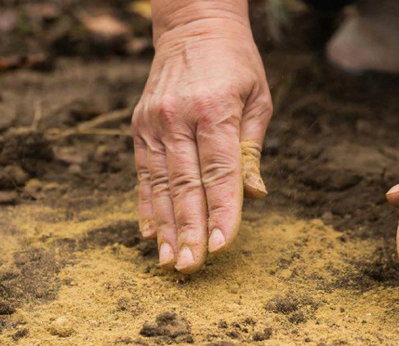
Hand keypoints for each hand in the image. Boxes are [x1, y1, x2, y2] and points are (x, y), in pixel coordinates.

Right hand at [132, 18, 271, 272]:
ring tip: (168, 262)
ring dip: (164, 226)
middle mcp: (179, 117)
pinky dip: (146, 205)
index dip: (221, 211)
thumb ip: (251, 149)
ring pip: (160, 184)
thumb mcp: (258, 98)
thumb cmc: (236, 65)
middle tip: (191, 267)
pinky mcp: (140, 126)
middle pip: (185, 185)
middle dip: (189, 230)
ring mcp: (154, 122)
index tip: (221, 246)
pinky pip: (144, 173)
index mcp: (215, 110)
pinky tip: (148, 233)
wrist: (193, 24)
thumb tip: (254, 196)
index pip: (220, 172)